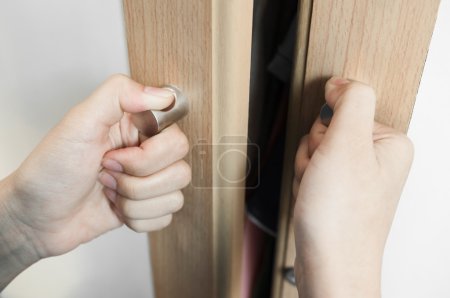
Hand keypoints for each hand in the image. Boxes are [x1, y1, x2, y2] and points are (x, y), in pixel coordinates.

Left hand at [0, 74, 190, 262]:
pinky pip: (166, 217)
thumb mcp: (79, 123)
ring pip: (175, 196)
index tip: (117, 154)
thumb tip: (162, 95)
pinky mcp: (147, 207)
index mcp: (136, 127)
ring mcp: (149, 182)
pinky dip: (137, 218)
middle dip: (138, 181)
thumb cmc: (51, 170)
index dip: (149, 154)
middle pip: (180, 170)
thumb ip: (119, 94)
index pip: (176, 137)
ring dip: (135, 201)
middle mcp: (147, 152)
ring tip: (109, 190)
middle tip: (108, 172)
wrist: (36, 217)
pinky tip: (116, 208)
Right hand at [293, 77, 413, 296]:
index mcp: (390, 142)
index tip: (328, 151)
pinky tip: (314, 199)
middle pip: (325, 130)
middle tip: (321, 175)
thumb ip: (350, 101)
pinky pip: (311, 170)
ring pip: (314, 150)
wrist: (329, 264)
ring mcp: (357, 176)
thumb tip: (341, 83)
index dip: (323, 130)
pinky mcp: (339, 191)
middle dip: (313, 152)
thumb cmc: (341, 217)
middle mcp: (377, 158)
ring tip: (317, 191)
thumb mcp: (347, 145)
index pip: (342, 108)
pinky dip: (306, 182)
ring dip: (307, 169)